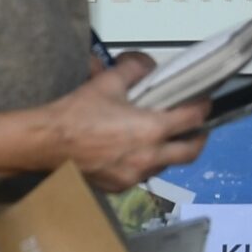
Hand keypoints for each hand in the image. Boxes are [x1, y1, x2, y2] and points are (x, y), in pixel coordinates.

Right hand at [0, 56, 210, 191]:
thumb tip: (147, 64)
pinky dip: (146, 163)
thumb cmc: (77, 113)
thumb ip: (134, 69)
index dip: (204, 108)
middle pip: (190, 152)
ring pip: (166, 165)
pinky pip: (142, 175)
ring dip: (170, 152)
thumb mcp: (107, 82)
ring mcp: (134, 176)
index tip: (205, 101)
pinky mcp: (119, 187)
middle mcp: (149, 157)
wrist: (46, 143)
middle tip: (198, 128)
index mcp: (152, 130)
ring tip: (164, 138)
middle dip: (199, 138)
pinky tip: (136, 152)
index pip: (193, 119)